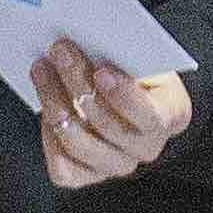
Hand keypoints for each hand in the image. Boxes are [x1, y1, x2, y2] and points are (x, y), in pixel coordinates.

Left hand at [35, 37, 187, 189]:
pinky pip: (63, 168)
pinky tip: (45, 105)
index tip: (102, 71)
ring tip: (42, 70)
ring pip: (79, 144)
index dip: (123, 96)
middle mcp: (146, 149)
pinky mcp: (85, 175)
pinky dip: (48, 137)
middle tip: (61, 51)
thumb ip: (126, 51)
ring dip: (54, 101)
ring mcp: (116, 165)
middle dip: (79, 83)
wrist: (126, 91)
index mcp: (171, 117)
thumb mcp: (143, 54)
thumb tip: (92, 37)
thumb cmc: (135, 69)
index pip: (149, 116)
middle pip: (107, 125)